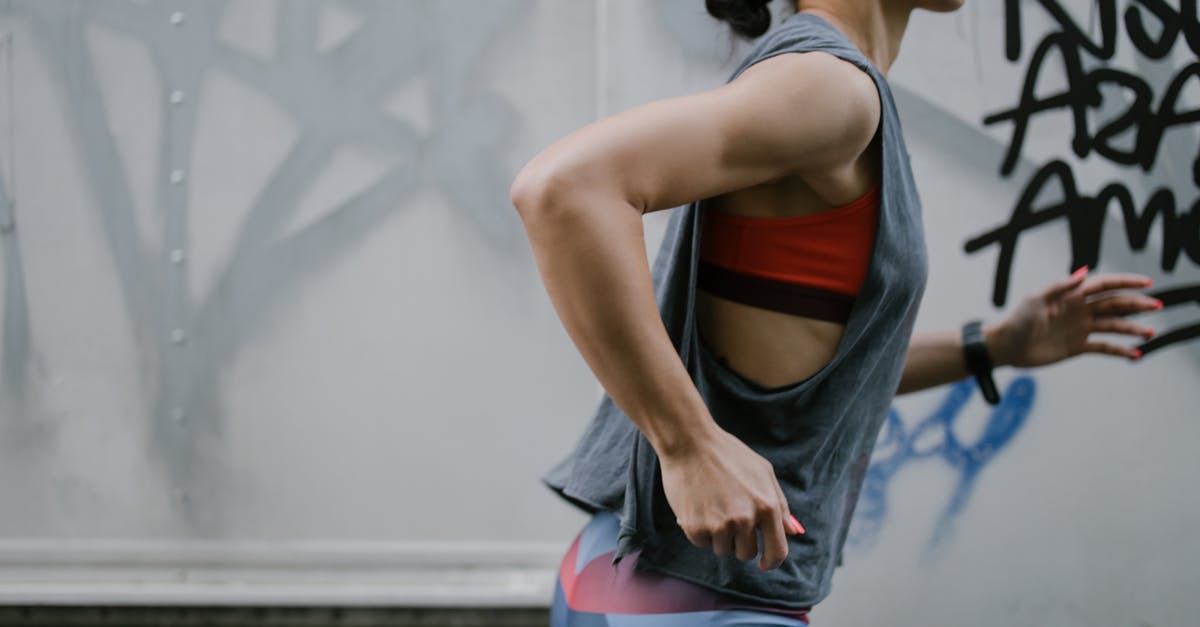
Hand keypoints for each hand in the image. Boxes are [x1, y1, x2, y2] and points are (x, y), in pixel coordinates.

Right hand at [658, 426, 804, 570]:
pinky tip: (697, 507)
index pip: (777, 552)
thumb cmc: (728, 454)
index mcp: (767, 506)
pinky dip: (700, 530)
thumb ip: (780, 504)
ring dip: (719, 536)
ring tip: (711, 507)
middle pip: (746, 553)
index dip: (771, 561)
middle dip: (739, 542)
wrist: (690, 442)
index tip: (763, 563)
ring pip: (723, 550)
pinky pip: (702, 543)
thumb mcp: (763, 472)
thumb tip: (794, 531)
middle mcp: (745, 519)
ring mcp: (719, 525)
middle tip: (728, 517)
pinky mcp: (696, 528)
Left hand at [987, 267, 1160, 367]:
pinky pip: (1103, 347)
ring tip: (1150, 332)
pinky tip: (1135, 354)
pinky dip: (1120, 351)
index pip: (1104, 285)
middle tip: (1156, 306)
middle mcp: (1080, 310)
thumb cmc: (1017, 320)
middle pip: (1114, 304)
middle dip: (1136, 304)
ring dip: (1132, 329)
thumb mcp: (1036, 299)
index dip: (1125, 282)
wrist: (1006, 347)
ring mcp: (1080, 328)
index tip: (1147, 283)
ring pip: (1113, 326)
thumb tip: (1084, 272)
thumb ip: (1060, 286)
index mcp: (1071, 295)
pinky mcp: (1077, 346)